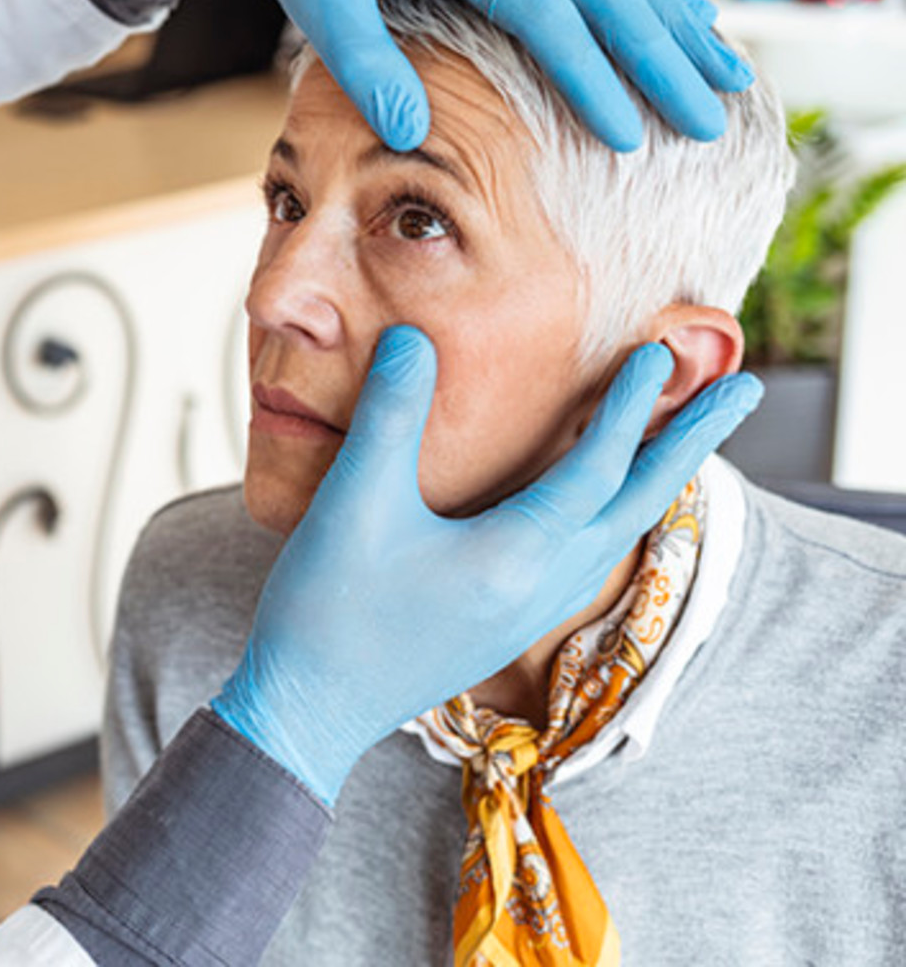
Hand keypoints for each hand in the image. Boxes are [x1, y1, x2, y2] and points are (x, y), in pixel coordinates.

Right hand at [210, 326, 761, 803]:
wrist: (306, 710)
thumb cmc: (328, 611)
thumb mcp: (354, 501)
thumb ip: (390, 416)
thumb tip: (414, 338)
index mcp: (516, 557)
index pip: (596, 467)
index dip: (630, 405)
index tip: (661, 351)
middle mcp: (539, 587)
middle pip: (638, 504)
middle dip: (690, 443)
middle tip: (744, 392)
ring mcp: (525, 612)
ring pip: (614, 533)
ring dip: (654, 477)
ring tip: (680, 435)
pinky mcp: (502, 624)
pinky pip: (583, 555)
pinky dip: (610, 511)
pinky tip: (595, 502)